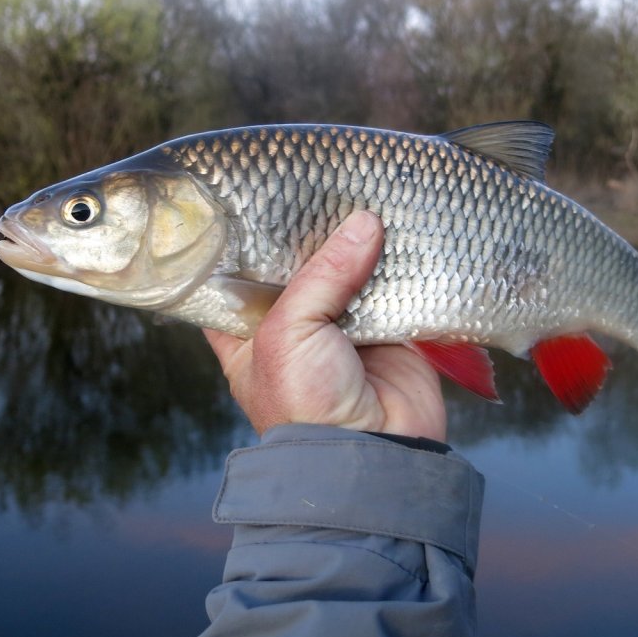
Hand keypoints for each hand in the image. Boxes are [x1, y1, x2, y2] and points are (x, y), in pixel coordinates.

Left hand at [204, 210, 446, 440]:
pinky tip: (399, 226)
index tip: (257, 193)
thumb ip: (322, 273)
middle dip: (312, 231)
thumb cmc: (305, 404)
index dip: (246, 238)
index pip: (238, 274)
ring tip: (365, 191)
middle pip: (299, 265)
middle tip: (324, 181)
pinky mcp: (386, 328)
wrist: (374, 455)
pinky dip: (397, 262)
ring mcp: (341, 327)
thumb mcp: (289, 333)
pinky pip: (391, 285)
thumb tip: (366, 223)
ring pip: (347, 270)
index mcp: (248, 331)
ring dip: (359, 241)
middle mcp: (292, 325)